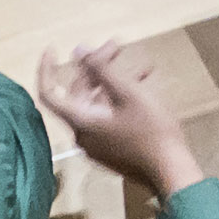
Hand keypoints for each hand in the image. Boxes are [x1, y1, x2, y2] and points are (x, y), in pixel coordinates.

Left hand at [32, 39, 203, 195]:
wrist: (171, 172)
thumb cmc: (150, 130)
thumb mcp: (127, 94)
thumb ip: (101, 70)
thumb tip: (78, 50)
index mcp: (80, 121)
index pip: (49, 93)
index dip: (47, 69)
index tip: (53, 49)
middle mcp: (83, 134)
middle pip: (80, 93)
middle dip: (97, 67)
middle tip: (118, 46)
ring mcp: (98, 144)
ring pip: (98, 103)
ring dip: (114, 80)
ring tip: (141, 65)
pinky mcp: (112, 148)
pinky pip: (108, 116)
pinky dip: (120, 97)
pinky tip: (145, 85)